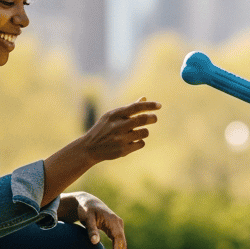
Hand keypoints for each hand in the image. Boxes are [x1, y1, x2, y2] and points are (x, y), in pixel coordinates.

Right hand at [41, 98, 160, 206]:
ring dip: (144, 132)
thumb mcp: (112, 116)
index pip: (136, 107)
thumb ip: (128, 109)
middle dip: (152, 118)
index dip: (149, 106)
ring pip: (144, 132)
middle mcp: (118, 126)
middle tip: (154, 118)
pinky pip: (141, 143)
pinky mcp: (123, 150)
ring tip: (138, 132)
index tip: (160, 106)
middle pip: (143, 119)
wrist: (89, 148)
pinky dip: (139, 142)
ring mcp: (120, 139)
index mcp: (114, 114)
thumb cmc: (103, 129)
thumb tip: (144, 98)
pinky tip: (132, 141)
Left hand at [59, 191, 127, 248]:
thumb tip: (95, 242)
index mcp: (113, 220)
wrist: (88, 202)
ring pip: (121, 246)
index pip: (118, 238)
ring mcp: (118, 228)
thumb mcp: (87, 218)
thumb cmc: (86, 210)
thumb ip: (91, 230)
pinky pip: (118, 244)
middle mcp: (118, 224)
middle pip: (122, 244)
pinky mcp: (115, 231)